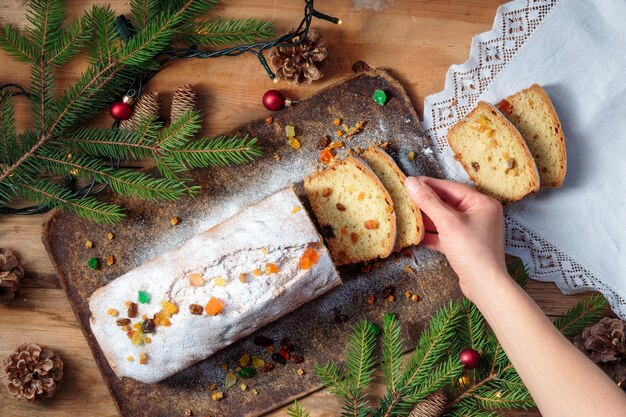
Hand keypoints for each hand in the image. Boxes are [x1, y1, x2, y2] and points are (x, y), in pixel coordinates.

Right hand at [405, 176, 506, 300]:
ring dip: (427, 220)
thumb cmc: (473, 251)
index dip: (429, 184)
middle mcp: (480, 214)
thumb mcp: (447, 222)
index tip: (410, 182)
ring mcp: (473, 231)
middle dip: (426, 203)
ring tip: (407, 215)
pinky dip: (432, 235)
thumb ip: (428, 201)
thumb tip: (411, 183)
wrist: (485, 286)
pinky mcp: (465, 246)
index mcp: (482, 203)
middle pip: (448, 203)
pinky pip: (445, 235)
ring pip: (445, 220)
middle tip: (406, 197)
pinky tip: (416, 236)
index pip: (451, 188)